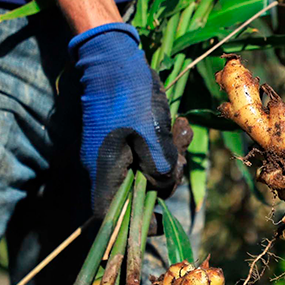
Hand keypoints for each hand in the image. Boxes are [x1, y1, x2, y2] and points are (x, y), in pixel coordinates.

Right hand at [70, 23, 180, 215]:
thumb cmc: (129, 97)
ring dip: (172, 157)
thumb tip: (162, 187)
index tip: (163, 220)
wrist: (115, 59)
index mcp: (105, 172)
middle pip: (141, 193)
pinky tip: (179, 124)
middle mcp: (108, 167)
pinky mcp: (128, 139)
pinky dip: (169, 144)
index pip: (111, 216)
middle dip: (167, 179)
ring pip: (152, 171)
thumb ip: (158, 168)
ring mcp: (117, 153)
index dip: (137, 224)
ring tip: (179, 129)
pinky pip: (152, 152)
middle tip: (178, 153)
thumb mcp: (149, 136)